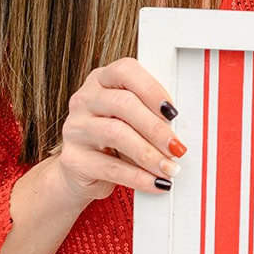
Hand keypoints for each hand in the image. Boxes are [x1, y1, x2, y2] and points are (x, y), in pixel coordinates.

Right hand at [53, 57, 184, 203]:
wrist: (80, 173)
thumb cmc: (113, 140)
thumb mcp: (131, 120)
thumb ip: (149, 113)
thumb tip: (180, 128)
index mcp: (100, 81)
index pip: (125, 71)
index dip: (152, 89)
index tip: (173, 112)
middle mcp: (84, 100)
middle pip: (123, 104)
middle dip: (156, 128)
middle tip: (177, 147)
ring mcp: (75, 128)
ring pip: (117, 134)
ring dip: (150, 154)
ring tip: (169, 168)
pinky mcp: (73, 159)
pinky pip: (112, 168)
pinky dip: (140, 177)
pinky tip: (157, 183)